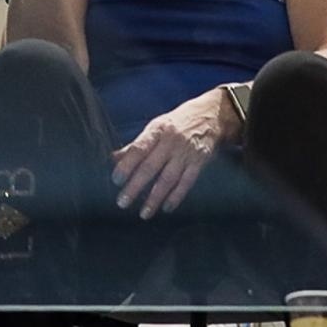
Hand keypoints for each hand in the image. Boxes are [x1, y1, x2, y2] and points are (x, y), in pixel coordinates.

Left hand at [110, 89, 230, 218]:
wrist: (213, 114)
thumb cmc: (179, 122)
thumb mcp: (157, 126)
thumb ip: (137, 144)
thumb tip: (113, 158)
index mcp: (158, 130)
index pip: (138, 149)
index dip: (126, 166)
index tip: (116, 181)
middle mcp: (172, 141)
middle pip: (150, 167)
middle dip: (135, 186)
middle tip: (123, 202)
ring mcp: (187, 152)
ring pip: (168, 178)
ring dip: (155, 197)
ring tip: (144, 213)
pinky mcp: (200, 161)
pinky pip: (187, 181)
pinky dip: (177, 196)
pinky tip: (167, 207)